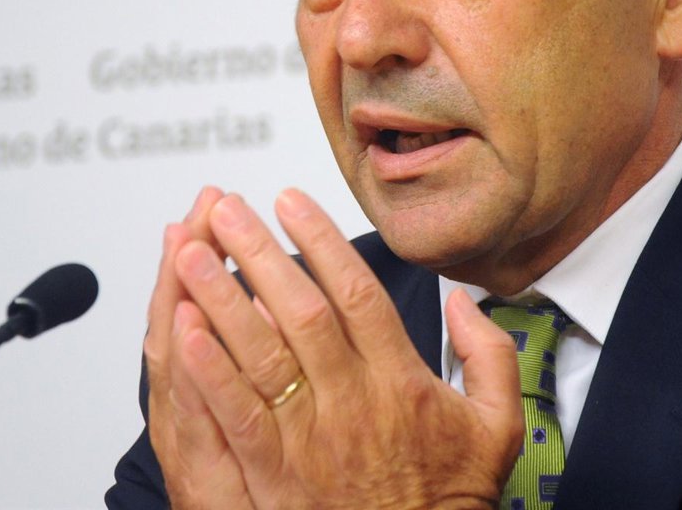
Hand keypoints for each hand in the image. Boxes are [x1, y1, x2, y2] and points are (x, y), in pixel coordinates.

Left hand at [159, 187, 522, 509]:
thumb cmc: (448, 499)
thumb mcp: (498, 426)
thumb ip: (491, 355)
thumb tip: (464, 302)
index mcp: (401, 381)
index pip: (356, 292)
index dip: (320, 239)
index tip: (291, 201)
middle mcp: (353, 402)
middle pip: (301, 311)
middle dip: (259, 252)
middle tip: (226, 210)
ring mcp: (312, 440)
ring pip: (262, 355)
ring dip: (223, 299)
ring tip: (192, 252)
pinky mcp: (276, 478)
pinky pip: (238, 416)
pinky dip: (208, 372)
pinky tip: (183, 332)